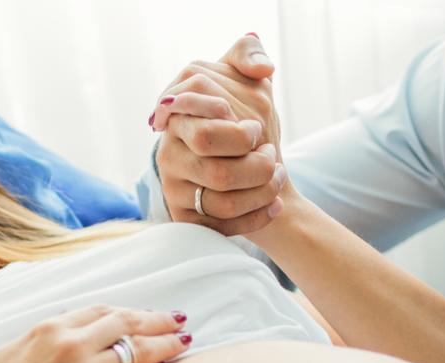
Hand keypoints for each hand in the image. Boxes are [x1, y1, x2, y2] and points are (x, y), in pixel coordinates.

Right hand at [0, 306, 190, 362]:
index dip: (129, 312)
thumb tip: (60, 334)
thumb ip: (37, 342)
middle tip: (178, 320)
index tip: (146, 314)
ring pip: (139, 352)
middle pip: (127, 324)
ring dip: (165, 345)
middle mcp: (70, 347)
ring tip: (183, 342)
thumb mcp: (5, 358)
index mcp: (47, 331)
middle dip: (157, 320)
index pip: (101, 312)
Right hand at [151, 36, 287, 235]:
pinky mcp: (185, 218)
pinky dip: (258, 215)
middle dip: (252, 152)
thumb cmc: (248, 125)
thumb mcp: (249, 85)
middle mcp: (168, 148)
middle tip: (269, 154)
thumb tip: (262, 69)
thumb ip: (248, 57)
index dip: (230, 118)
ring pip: (222, 189)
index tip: (254, 130)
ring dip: (263, 185)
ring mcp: (173, 185)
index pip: (192, 100)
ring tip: (277, 176)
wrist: (252, 179)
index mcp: (178, 111)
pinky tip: (275, 205)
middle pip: (208, 144)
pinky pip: (222, 224)